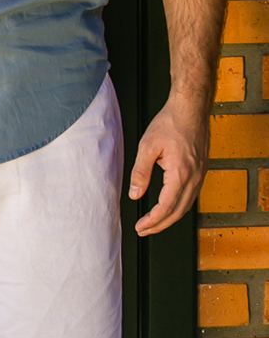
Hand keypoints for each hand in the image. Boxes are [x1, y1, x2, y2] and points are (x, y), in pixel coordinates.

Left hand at [128, 94, 209, 235]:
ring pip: (187, 205)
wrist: (191, 108)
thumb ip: (140, 173)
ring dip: (170, 217)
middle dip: (160, 225)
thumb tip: (135, 194)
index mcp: (180, 173)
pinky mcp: (202, 169)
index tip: (141, 227)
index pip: (166, 207)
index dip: (152, 221)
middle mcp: (194, 177)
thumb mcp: (147, 146)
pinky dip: (180, 205)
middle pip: (178, 212)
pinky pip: (192, 195)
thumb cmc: (171, 122)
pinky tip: (170, 205)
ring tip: (155, 222)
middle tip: (144, 230)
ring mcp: (201, 174)